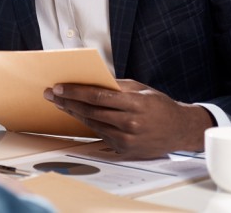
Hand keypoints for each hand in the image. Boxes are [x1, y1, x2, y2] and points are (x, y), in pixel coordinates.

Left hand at [43, 79, 212, 159]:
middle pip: (91, 111)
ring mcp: (126, 139)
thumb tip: (91, 80)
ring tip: (59, 103)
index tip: (59, 87)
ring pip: (92, 123)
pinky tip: (76, 115)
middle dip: (67, 102)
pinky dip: (87, 123)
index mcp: (134, 104)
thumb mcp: (141, 89)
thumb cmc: (159, 105)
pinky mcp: (123, 149)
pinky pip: (100, 134)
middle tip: (51, 94)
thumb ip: (116, 86)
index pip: (98, 96)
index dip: (75, 92)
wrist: (179, 130)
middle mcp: (130, 123)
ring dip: (73, 113)